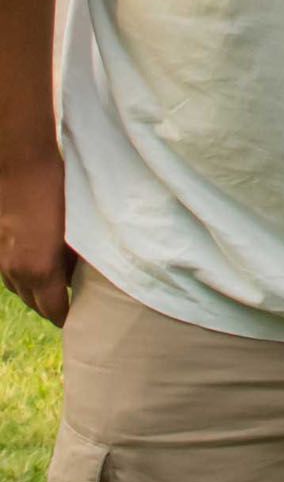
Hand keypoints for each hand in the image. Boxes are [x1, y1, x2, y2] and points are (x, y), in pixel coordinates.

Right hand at [0, 154, 74, 325]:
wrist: (21, 162)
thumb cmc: (57, 190)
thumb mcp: (75, 227)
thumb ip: (75, 258)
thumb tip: (77, 274)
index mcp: (40, 269)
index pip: (53, 309)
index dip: (66, 317)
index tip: (78, 320)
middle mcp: (16, 270)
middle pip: (34, 304)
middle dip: (51, 307)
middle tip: (70, 305)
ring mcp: (2, 258)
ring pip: (19, 289)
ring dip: (35, 293)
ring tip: (55, 289)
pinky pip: (8, 273)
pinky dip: (22, 277)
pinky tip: (35, 268)